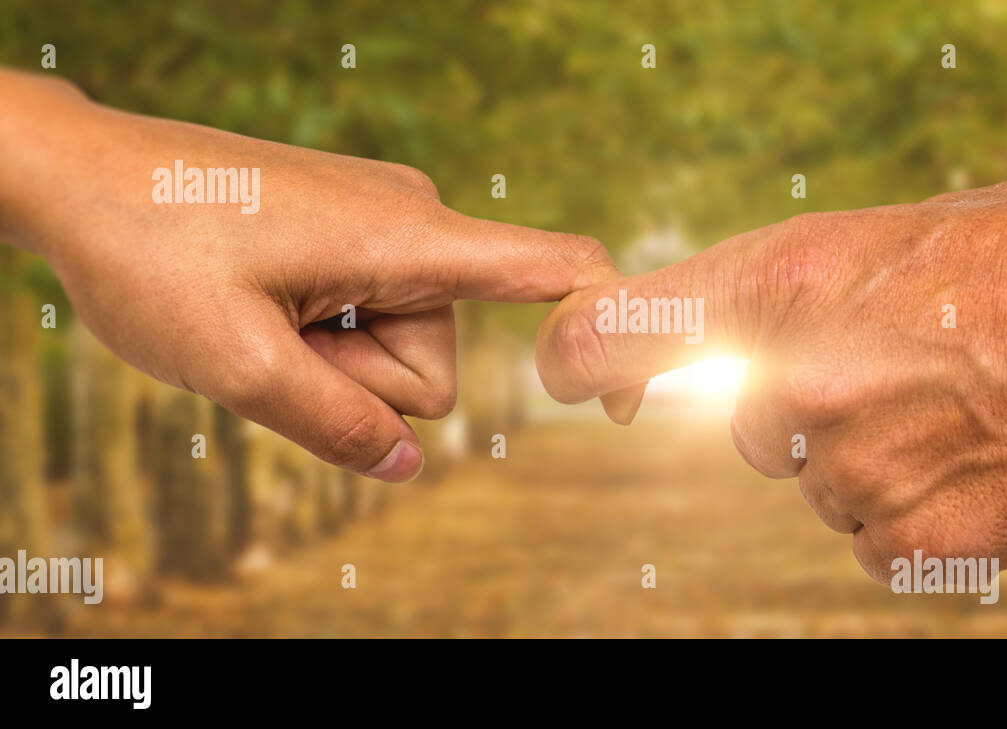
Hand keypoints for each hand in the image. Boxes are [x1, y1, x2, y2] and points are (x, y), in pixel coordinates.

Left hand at [1, 69, 618, 481]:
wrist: (79, 171)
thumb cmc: (151, 253)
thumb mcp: (238, 365)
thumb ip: (336, 426)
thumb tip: (407, 467)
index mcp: (407, 237)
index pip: (550, 269)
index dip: (604, 331)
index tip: (625, 400)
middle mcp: (413, 219)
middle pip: (434, 362)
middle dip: (361, 382)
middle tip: (272, 341)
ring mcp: (382, 222)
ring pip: (396, 348)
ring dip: (330, 359)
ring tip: (256, 316)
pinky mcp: (354, 229)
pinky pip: (369, 315)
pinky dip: (323, 332)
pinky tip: (263, 302)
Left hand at [537, 175, 1006, 579]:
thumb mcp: (909, 234)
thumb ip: (804, 288)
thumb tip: (742, 339)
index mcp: (787, 279)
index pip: (608, 334)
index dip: (581, 358)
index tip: (587, 377)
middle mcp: (795, 381)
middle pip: (745, 424)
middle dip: (804, 408)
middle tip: (911, 371)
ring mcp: (847, 473)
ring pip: (818, 484)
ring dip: (873, 459)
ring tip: (970, 410)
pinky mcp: (903, 545)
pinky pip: (874, 535)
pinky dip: (917, 510)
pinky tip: (985, 462)